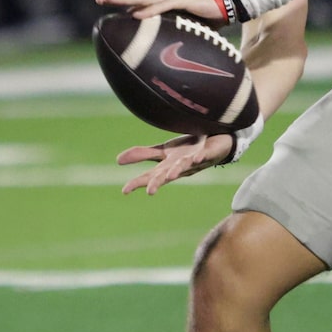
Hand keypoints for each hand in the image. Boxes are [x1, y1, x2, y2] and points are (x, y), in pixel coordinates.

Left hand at [97, 0, 230, 24]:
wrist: (227, 6)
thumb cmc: (206, 17)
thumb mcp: (183, 24)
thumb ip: (171, 30)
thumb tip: (161, 45)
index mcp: (164, 0)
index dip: (123, 1)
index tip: (105, 3)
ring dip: (128, 0)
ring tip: (112, 1)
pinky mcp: (185, 1)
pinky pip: (164, 6)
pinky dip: (150, 10)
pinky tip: (136, 15)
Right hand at [117, 128, 243, 193]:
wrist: (214, 141)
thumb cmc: (189, 150)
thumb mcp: (163, 151)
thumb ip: (142, 155)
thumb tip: (117, 160)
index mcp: (167, 167)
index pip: (149, 176)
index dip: (137, 182)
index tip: (124, 191)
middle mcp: (179, 167)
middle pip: (166, 175)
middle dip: (158, 182)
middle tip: (149, 190)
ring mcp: (194, 161)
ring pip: (184, 167)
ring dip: (176, 170)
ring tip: (170, 174)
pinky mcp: (208, 153)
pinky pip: (204, 156)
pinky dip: (199, 157)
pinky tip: (196, 158)